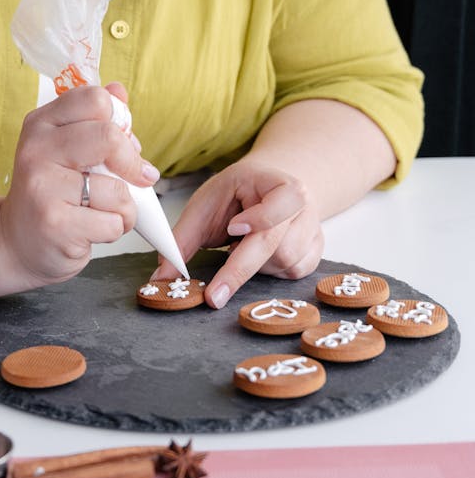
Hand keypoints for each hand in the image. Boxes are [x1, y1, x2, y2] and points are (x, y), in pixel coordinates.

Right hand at [0, 83, 159, 287]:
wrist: (15, 242)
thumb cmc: (52, 193)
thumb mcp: (67, 149)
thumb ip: (95, 120)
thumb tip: (118, 90)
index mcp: (42, 123)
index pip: (96, 100)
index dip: (121, 123)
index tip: (125, 145)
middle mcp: (36, 149)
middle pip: (109, 137)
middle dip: (132, 164)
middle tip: (136, 179)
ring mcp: (42, 187)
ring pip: (117, 189)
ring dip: (125, 207)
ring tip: (103, 212)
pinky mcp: (54, 223)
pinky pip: (112, 222)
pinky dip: (115, 229)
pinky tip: (94, 230)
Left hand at [163, 158, 323, 307]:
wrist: (267, 189)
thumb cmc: (237, 194)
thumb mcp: (206, 204)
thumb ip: (182, 239)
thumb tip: (162, 277)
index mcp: (279, 183)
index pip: (280, 201)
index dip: (259, 218)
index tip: (232, 229)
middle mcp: (304, 205)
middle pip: (278, 244)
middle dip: (242, 267)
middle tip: (214, 295)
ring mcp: (313, 228)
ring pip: (285, 262)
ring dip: (256, 265)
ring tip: (243, 245)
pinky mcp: (314, 251)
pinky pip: (293, 272)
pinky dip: (271, 271)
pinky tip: (259, 256)